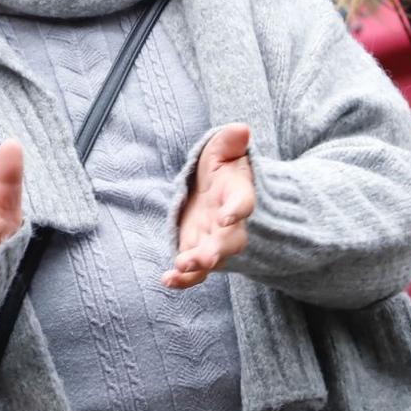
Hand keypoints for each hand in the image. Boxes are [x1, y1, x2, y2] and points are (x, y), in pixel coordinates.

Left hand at [165, 125, 254, 289]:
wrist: (217, 190)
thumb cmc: (222, 168)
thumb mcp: (223, 150)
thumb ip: (230, 142)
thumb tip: (240, 129)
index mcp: (238, 194)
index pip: (243, 202)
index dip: (236, 210)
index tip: (228, 216)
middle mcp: (229, 223)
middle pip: (230, 241)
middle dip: (218, 250)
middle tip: (207, 258)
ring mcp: (213, 240)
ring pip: (212, 259)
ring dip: (198, 266)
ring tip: (181, 267)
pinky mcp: (197, 250)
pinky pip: (194, 272)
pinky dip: (183, 280)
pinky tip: (167, 280)